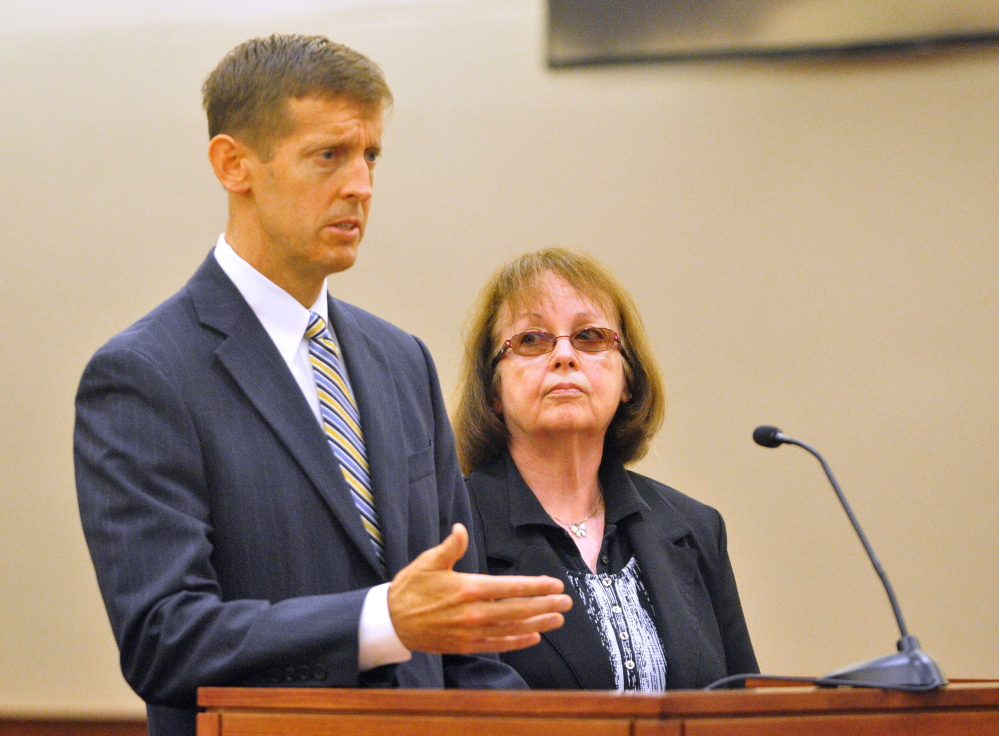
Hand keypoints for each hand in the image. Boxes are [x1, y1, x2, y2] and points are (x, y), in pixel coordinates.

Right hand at [387, 523, 571, 653]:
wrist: (391, 622)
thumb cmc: (411, 588)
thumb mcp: (428, 562)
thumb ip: (449, 547)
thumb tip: (460, 529)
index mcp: (467, 588)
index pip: (510, 587)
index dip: (535, 587)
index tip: (555, 584)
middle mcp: (473, 613)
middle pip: (518, 610)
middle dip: (545, 605)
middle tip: (567, 602)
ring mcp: (471, 632)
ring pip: (512, 629)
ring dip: (538, 624)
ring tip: (558, 620)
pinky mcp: (466, 646)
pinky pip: (498, 645)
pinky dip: (518, 641)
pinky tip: (533, 637)